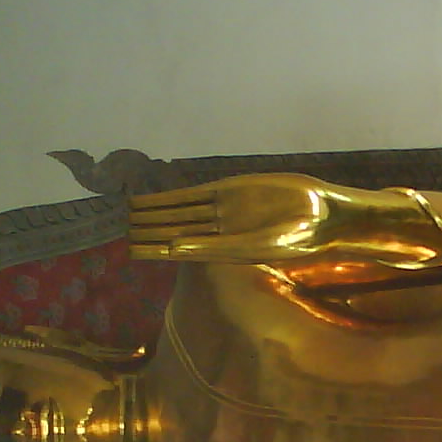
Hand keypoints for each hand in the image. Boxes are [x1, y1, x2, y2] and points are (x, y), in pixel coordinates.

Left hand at [128, 174, 335, 263]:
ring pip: (180, 212)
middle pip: (175, 230)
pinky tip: (153, 200)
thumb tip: (174, 249)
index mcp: (223, 251)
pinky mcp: (229, 190)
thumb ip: (214, 247)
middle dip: (149, 230)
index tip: (130, 250)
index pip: (181, 250)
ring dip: (155, 212)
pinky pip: (193, 195)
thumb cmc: (295, 237)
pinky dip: (172, 197)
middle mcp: (218, 231)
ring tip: (128, 213)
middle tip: (120, 230)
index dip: (155, 249)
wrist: (321, 214)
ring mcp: (222, 210)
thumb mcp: (254, 245)